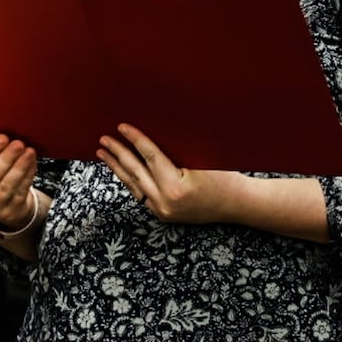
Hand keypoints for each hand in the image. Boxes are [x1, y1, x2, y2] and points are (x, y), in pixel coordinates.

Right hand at [0, 135, 39, 231]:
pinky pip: (20, 192)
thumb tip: (2, 136)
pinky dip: (28, 175)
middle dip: (5, 159)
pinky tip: (31, 162)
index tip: (2, 138)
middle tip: (17, 144)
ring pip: (6, 186)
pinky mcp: (9, 212)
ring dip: (19, 167)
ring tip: (28, 151)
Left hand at [98, 124, 239, 224]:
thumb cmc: (225, 177)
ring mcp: (162, 211)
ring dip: (117, 167)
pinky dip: (130, 180)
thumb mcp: (202, 158)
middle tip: (104, 139)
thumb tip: (153, 131)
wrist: (237, 204)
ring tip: (103, 153)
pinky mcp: (163, 215)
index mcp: (176, 187)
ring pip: (133, 185)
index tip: (121, 127)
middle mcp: (165, 202)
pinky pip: (141, 194)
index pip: (149, 156)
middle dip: (118, 153)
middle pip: (135, 171)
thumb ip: (176, 149)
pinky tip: (121, 169)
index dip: (134, 139)